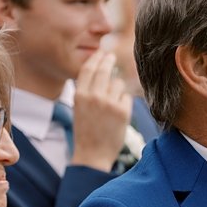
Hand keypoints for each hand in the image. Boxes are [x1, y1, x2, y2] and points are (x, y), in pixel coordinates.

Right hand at [69, 52, 132, 171]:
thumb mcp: (80, 107)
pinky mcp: (123, 111)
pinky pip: (127, 97)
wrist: (93, 153)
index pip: (88, 69)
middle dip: (109, 61)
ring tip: (111, 105)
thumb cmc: (87, 130)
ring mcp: (109, 103)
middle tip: (112, 57)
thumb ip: (87, 90)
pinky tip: (118, 114)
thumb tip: (100, 69)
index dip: (96, 58)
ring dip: (117, 89)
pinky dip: (124, 102)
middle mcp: (94, 96)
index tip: (101, 52)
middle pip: (104, 70)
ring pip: (118, 83)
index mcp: (80, 95)